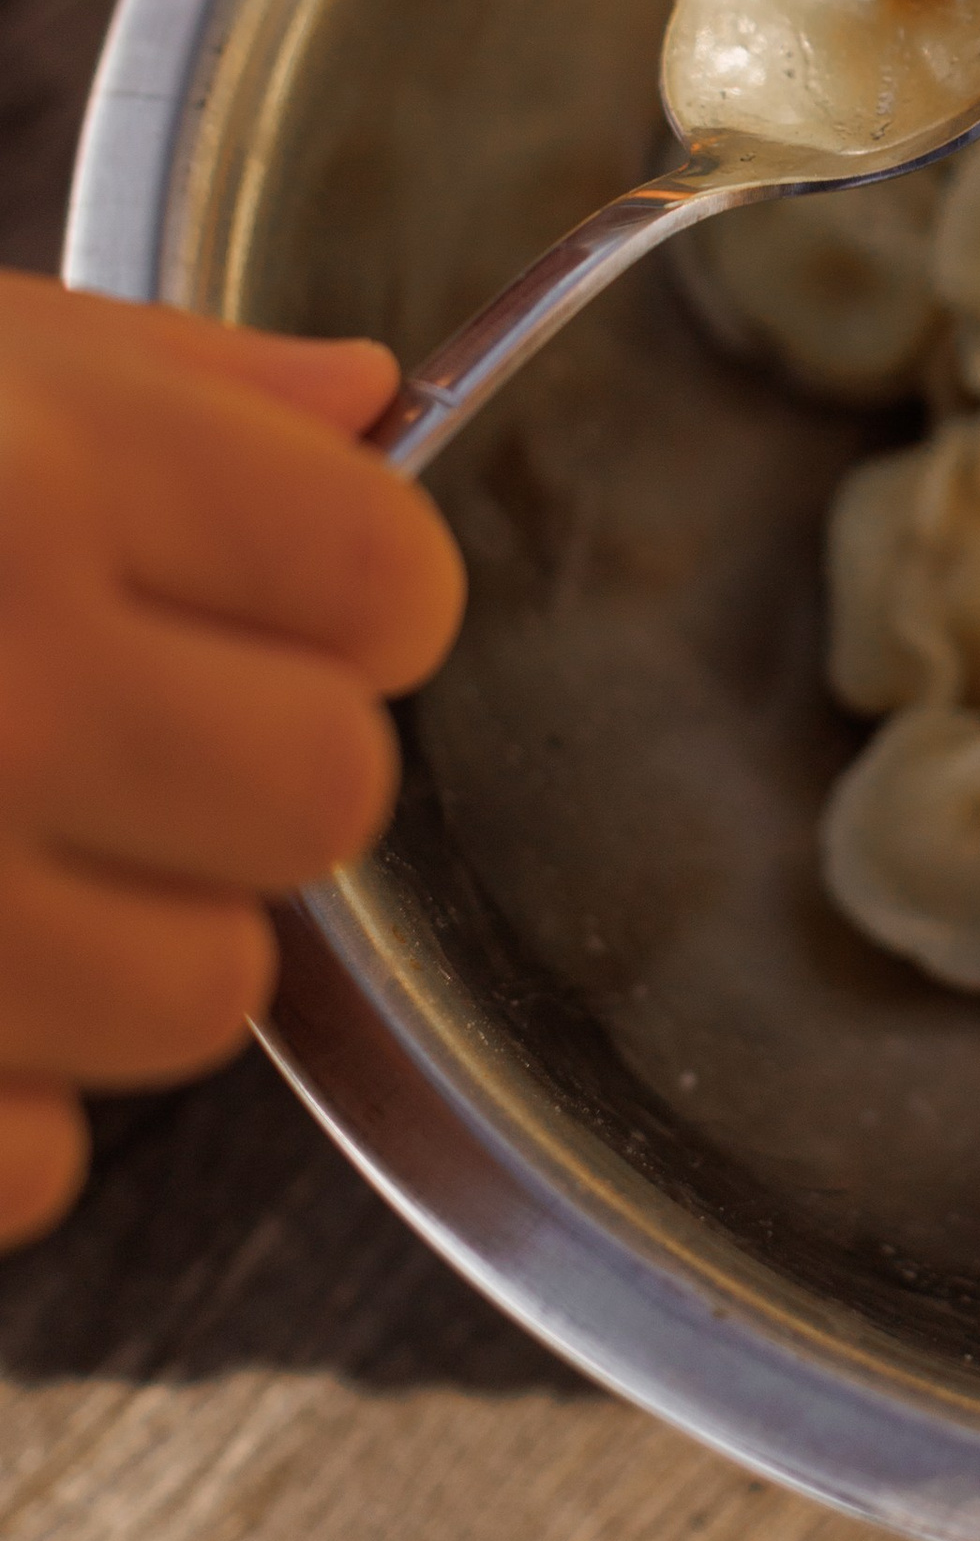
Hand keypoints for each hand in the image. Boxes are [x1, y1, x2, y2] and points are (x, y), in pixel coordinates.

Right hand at [0, 276, 465, 1246]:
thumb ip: (151, 378)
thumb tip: (369, 392)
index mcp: (31, 482)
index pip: (384, 576)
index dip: (339, 585)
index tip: (257, 586)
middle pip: (328, 799)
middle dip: (252, 768)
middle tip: (115, 725)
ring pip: (207, 1000)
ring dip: (131, 938)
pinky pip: (41, 1162)